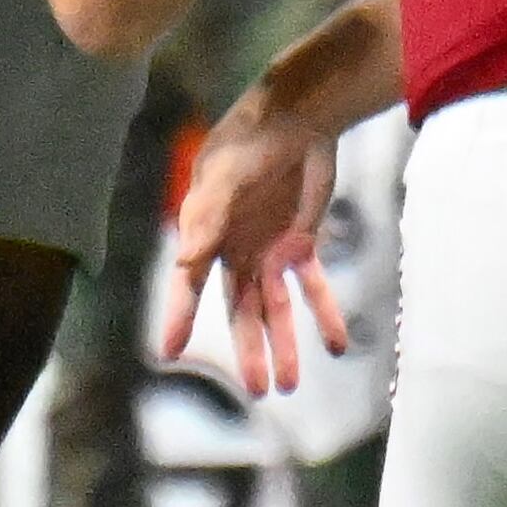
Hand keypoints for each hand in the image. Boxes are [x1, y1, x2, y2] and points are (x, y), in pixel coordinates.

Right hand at [164, 91, 350, 395]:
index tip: (170, 353)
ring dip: (286, 342)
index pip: (190, 286)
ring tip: (290, 383)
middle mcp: (235, 252)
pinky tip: (336, 343)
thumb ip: (207, 217)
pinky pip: (313, 285)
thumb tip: (187, 260)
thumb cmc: (248, 141)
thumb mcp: (223, 176)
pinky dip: (324, 313)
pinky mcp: (302, 242)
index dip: (180, 318)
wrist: (295, 116)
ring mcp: (269, 250)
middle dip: (251, 350)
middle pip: (241, 311)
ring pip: (278, 308)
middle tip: (261, 390)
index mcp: (206, 237)